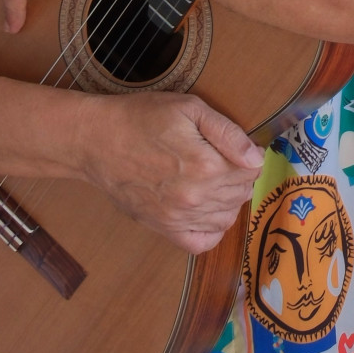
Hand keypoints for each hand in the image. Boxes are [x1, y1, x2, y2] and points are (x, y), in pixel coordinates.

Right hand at [79, 92, 263, 252]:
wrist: (97, 141)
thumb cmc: (142, 118)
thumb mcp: (191, 109)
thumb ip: (228, 134)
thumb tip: (256, 158)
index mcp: (206, 166)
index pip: (252, 170)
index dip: (250, 156)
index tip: (239, 147)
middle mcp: (194, 198)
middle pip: (241, 193)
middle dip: (241, 176)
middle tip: (225, 159)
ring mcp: (178, 218)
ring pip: (227, 218)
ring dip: (229, 200)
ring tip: (215, 180)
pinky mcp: (163, 228)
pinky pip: (202, 242)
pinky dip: (212, 230)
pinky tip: (207, 210)